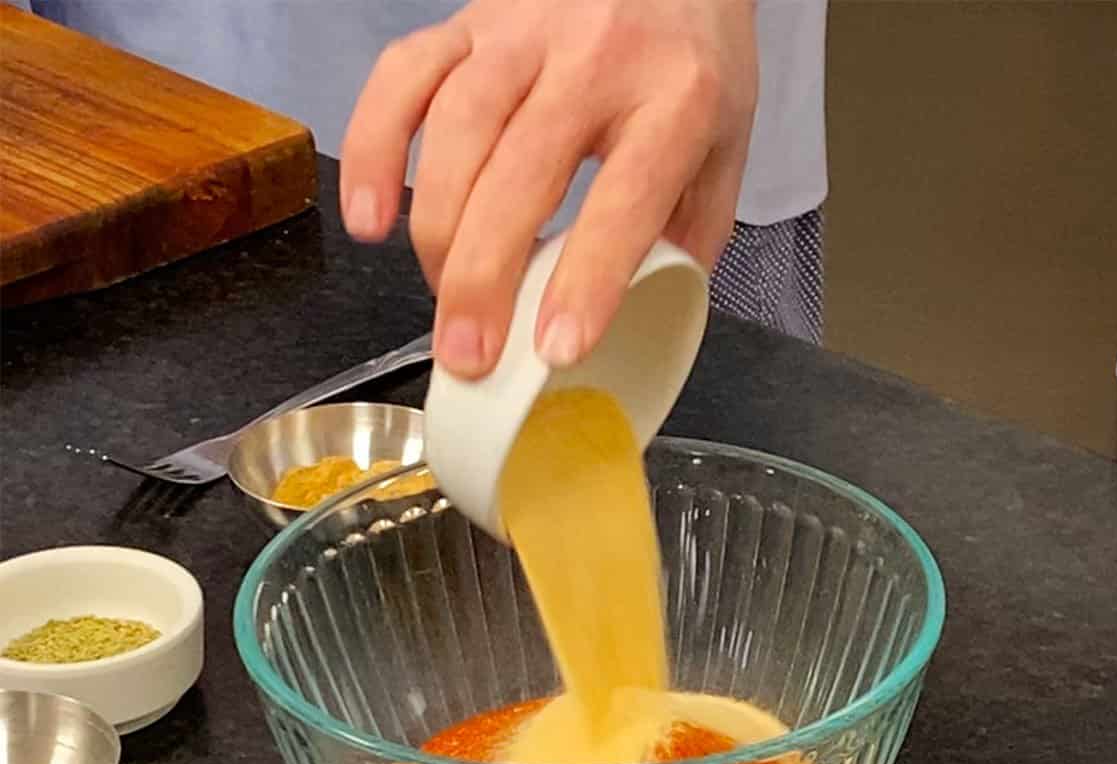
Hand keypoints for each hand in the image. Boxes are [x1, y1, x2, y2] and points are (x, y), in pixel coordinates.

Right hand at [340, 0, 757, 377]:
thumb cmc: (693, 63)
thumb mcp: (723, 152)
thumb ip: (686, 237)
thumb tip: (628, 324)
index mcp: (676, 98)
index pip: (623, 201)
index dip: (585, 282)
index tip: (555, 351)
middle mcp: (595, 56)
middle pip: (520, 175)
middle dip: (484, 280)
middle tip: (469, 357)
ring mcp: (522, 31)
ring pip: (456, 133)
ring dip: (436, 233)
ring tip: (441, 305)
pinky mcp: (467, 21)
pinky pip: (402, 78)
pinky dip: (374, 150)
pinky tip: (371, 219)